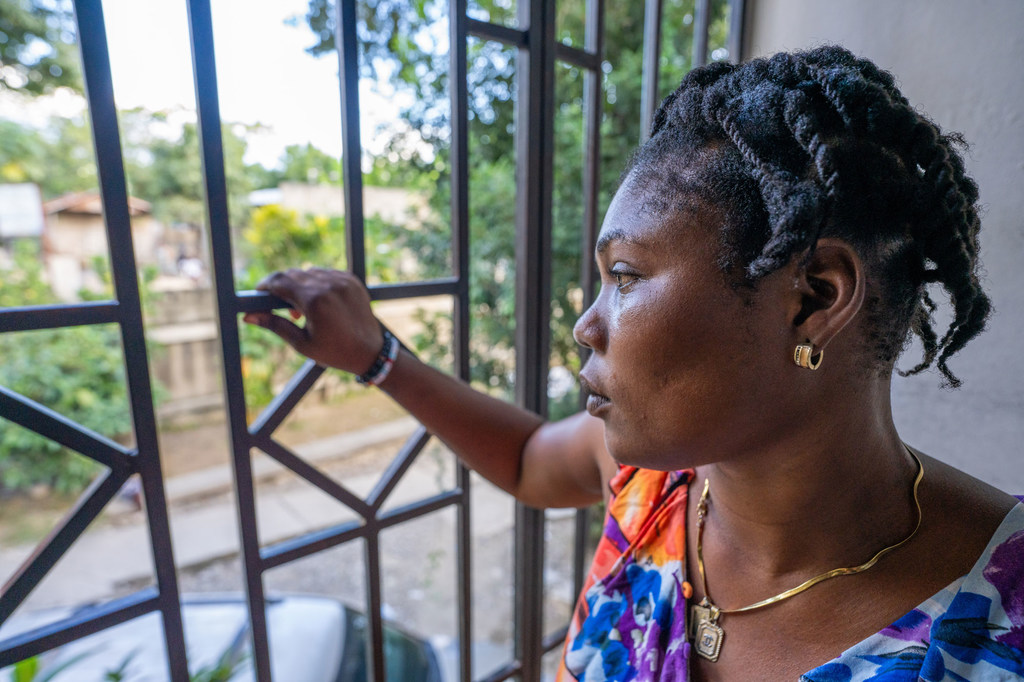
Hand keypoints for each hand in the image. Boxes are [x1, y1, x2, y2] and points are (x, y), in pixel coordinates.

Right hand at [242, 268, 382, 374]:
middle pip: (293, 273)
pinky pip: (326, 273)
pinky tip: (318, 302)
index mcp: (314, 301)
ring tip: (302, 308)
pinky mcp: (352, 280)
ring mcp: (342, 280)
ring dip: (299, 284)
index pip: (279, 281)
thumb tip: (248, 316)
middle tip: (278, 305)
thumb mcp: (301, 343)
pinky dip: (317, 283)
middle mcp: (329, 285)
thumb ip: (275, 325)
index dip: (265, 285)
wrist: (371, 352)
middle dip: (281, 286)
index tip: (258, 293)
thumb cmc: (335, 352)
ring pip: (309, 272)